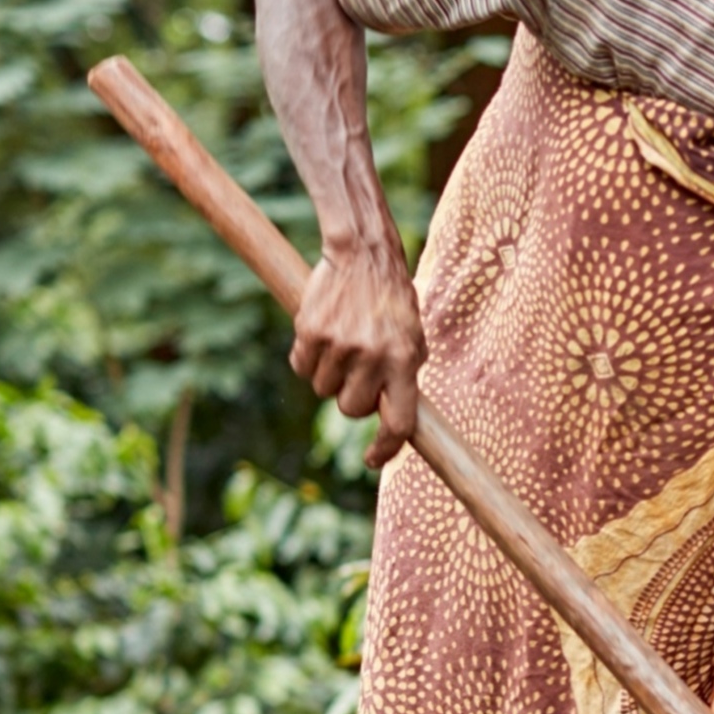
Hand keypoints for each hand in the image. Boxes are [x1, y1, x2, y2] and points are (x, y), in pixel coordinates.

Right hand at [290, 244, 425, 465]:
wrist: (363, 254)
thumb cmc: (392, 299)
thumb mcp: (413, 335)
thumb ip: (404, 374)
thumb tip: (396, 419)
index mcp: (405, 360)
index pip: (398, 422)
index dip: (385, 449)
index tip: (372, 459)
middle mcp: (373, 356)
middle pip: (351, 410)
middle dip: (352, 398)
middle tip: (357, 371)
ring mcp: (340, 345)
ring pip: (322, 390)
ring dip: (329, 375)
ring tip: (342, 343)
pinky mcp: (310, 332)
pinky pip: (301, 367)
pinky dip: (307, 358)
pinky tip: (321, 334)